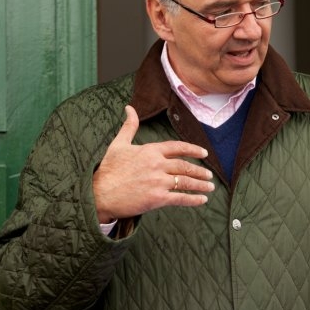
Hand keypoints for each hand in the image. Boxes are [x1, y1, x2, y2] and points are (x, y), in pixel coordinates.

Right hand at [93, 105, 213, 222]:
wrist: (100, 193)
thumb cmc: (108, 169)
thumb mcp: (118, 144)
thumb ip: (129, 126)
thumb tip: (129, 108)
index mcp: (150, 151)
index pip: (177, 147)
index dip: (193, 150)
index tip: (204, 154)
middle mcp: (157, 165)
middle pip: (184, 166)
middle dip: (199, 171)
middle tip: (209, 175)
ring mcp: (158, 182)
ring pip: (186, 182)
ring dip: (200, 185)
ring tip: (209, 187)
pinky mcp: (157, 198)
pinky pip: (180, 198)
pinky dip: (193, 199)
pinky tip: (202, 200)